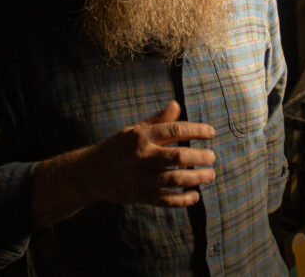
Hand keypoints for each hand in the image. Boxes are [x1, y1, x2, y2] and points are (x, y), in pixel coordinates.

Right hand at [83, 100, 216, 206]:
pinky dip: (184, 200)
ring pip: (176, 180)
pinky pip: (167, 200)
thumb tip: (176, 104)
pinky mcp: (142, 197)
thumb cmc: (119, 147)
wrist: (92, 173)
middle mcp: (143, 157)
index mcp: (142, 137)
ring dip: (197, 178)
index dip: (197, 130)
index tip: (211, 132)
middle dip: (200, 157)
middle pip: (178, 157)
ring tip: (210, 175)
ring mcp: (142, 179)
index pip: (175, 130)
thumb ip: (158, 120)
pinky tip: (195, 195)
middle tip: (212, 157)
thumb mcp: (135, 130)